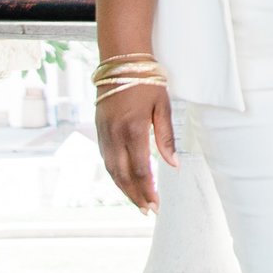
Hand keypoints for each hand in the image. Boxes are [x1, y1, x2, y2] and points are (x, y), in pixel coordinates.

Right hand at [97, 83, 175, 211]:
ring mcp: (104, 133)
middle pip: (123, 175)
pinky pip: (105, 159)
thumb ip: (166, 138)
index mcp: (133, 129)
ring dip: (124, 189)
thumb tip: (173, 165)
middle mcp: (115, 134)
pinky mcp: (99, 130)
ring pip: (111, 170)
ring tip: (138, 202)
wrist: (121, 62)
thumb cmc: (147, 81)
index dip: (147, 190)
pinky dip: (114, 175)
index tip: (156, 204)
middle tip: (148, 210)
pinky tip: (124, 182)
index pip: (140, 169)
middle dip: (135, 196)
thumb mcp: (163, 106)